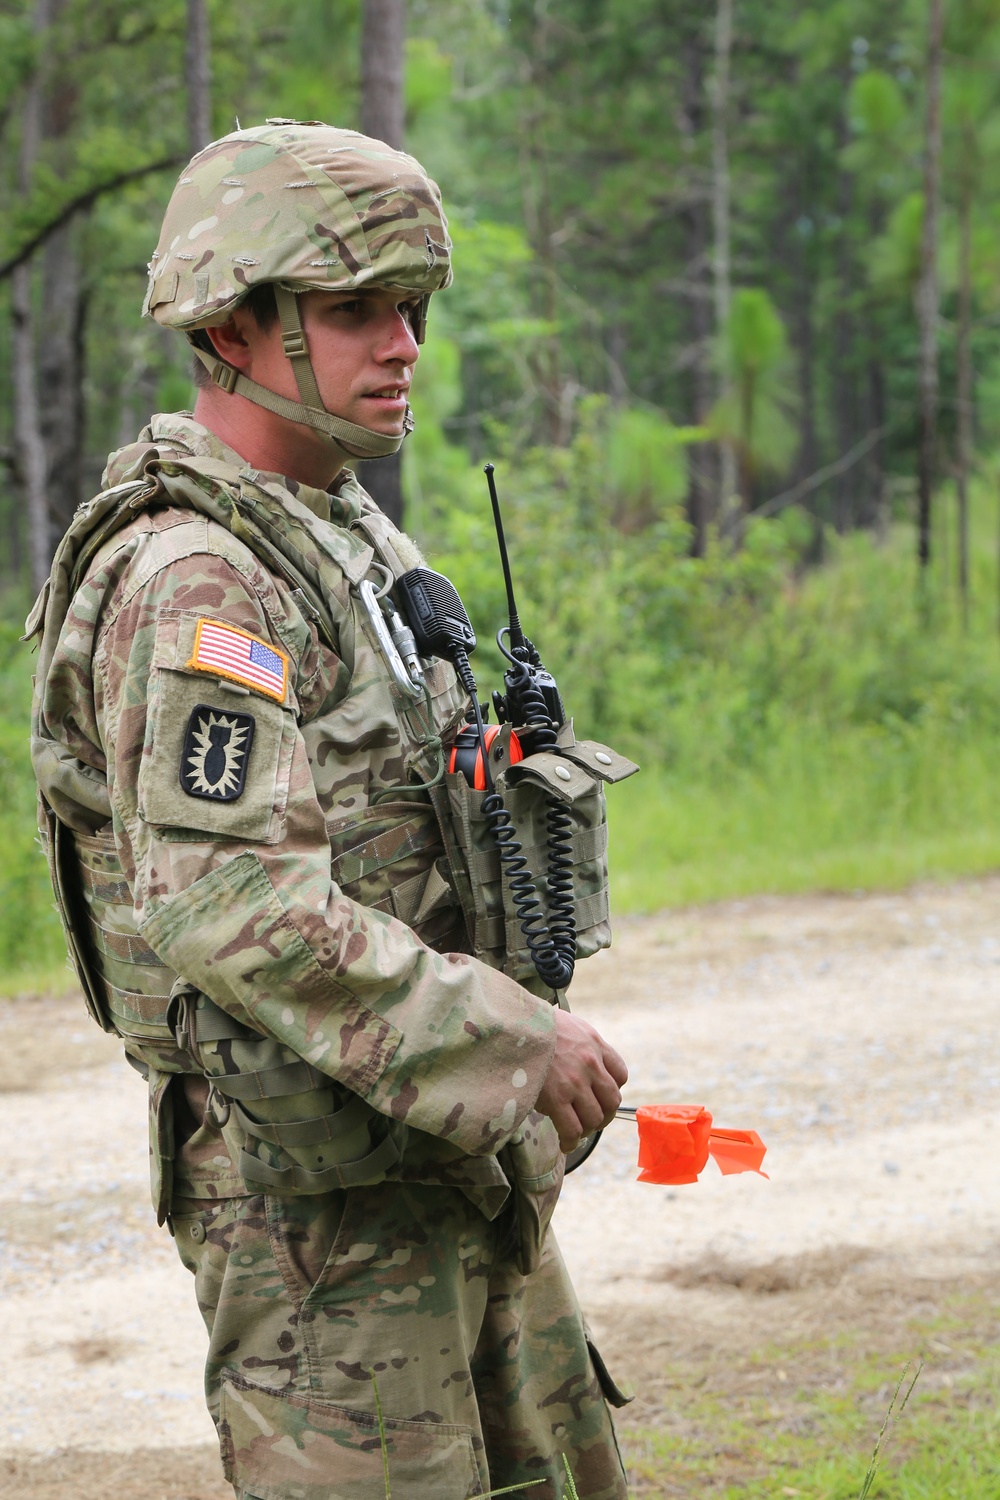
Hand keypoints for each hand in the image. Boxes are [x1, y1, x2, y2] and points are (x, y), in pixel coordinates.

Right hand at [534, 1009, 627, 1153]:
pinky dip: (570, 1141)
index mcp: (595, 1044)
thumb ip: (581, 1045)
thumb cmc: (534, 1025)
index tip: (599, 1096)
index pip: (620, 1075)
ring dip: (587, 1129)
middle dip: (604, 1115)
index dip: (611, 1089)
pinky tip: (565, 1143)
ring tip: (576, 1131)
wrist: (512, 1025)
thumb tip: (579, 1067)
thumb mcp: (568, 1025)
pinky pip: (572, 1129)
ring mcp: (575, 1082)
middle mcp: (591, 1064)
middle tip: (591, 1120)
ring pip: (595, 1119)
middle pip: (612, 1101)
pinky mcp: (556, 1098)